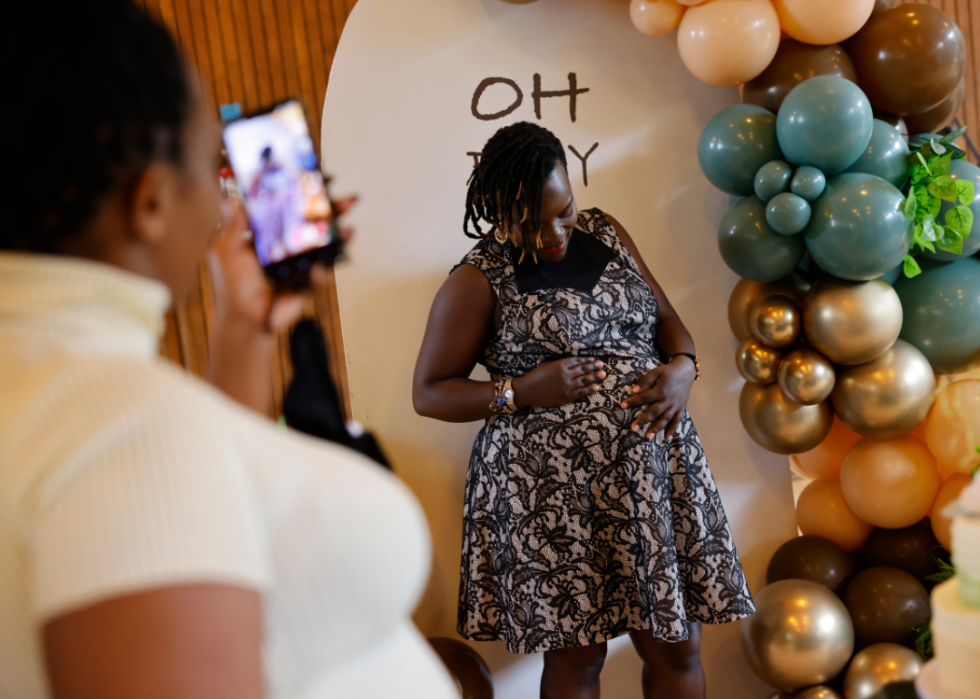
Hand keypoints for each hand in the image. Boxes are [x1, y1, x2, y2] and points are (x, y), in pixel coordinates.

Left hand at [207, 197, 355, 335]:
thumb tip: (231, 198)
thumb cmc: (233, 288)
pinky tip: (320, 270)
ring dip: (340, 239)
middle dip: (333, 212)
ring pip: (325, 248)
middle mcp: (289, 247)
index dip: (304, 195)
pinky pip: (319, 278)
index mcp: (270, 235)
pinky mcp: (307, 286)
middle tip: (347, 200)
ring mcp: (302, 266)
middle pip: (314, 225)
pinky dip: (321, 275)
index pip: (290, 209)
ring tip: (349, 231)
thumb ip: (233, 227)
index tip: (317, 180)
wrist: (244, 322)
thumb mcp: (227, 252)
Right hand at [513, 357, 605, 408]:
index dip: (586, 360)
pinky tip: (597, 387)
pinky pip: (580, 392)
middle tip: (602, 365)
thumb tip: (569, 361)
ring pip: (584, 380)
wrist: (527, 391)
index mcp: (560, 365)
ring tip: (603, 374)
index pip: (577, 361)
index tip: (594, 359)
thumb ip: (558, 362)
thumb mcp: (546, 364)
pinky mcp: (566, 397)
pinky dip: (589, 390)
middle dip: (594, 367)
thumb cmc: (535, 376)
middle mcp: (565, 374)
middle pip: (583, 369)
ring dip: (595, 377)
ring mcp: (566, 386)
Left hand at [620, 357, 695, 439]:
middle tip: (633, 428)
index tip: (622, 406)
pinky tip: (668, 438)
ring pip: (665, 419)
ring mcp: (675, 406)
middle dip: (643, 420)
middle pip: (654, 412)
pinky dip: (673, 429)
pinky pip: (677, 421)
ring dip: (656, 429)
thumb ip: (645, 381)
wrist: (686, 371)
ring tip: (648, 437)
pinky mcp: (681, 408)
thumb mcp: (656, 372)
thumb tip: (634, 391)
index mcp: (661, 391)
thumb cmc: (668, 372)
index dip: (633, 402)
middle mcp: (668, 400)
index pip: (644, 398)